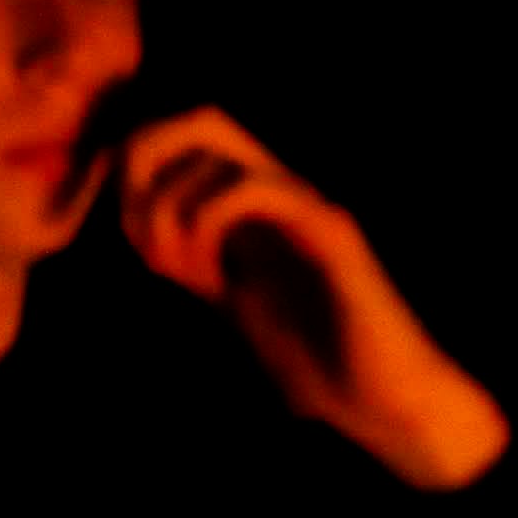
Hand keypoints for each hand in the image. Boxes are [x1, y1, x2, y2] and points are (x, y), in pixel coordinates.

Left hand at [117, 106, 507, 489]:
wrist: (380, 400)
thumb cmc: (315, 359)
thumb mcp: (232, 300)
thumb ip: (194, 262)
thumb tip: (142, 236)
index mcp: (255, 207)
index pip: (182, 141)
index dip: (137, 183)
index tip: (140, 250)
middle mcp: (282, 192)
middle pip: (201, 118)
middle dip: (147, 165)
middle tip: (145, 239)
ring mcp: (306, 206)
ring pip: (216, 147)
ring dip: (173, 208)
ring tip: (185, 273)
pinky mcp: (330, 233)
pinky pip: (256, 189)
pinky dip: (211, 220)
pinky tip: (215, 278)